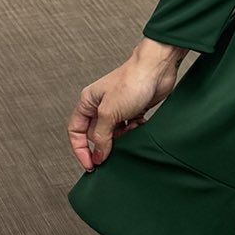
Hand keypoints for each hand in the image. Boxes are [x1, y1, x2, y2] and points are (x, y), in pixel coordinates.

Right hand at [67, 40, 182, 171]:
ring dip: (123, 137)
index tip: (91, 165)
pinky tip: (140, 123)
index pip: (76, 131)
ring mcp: (117, 107)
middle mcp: (100, 105)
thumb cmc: (131, 82)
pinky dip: (134, 130)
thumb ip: (101, 137)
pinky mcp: (132, 109)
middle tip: (116, 151)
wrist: (157, 69)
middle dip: (107, 143)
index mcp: (87, 102)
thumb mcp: (110, 114)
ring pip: (114, 134)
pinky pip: (129, 128)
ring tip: (132, 129)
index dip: (80, 150)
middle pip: (96, 134)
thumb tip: (98, 156)